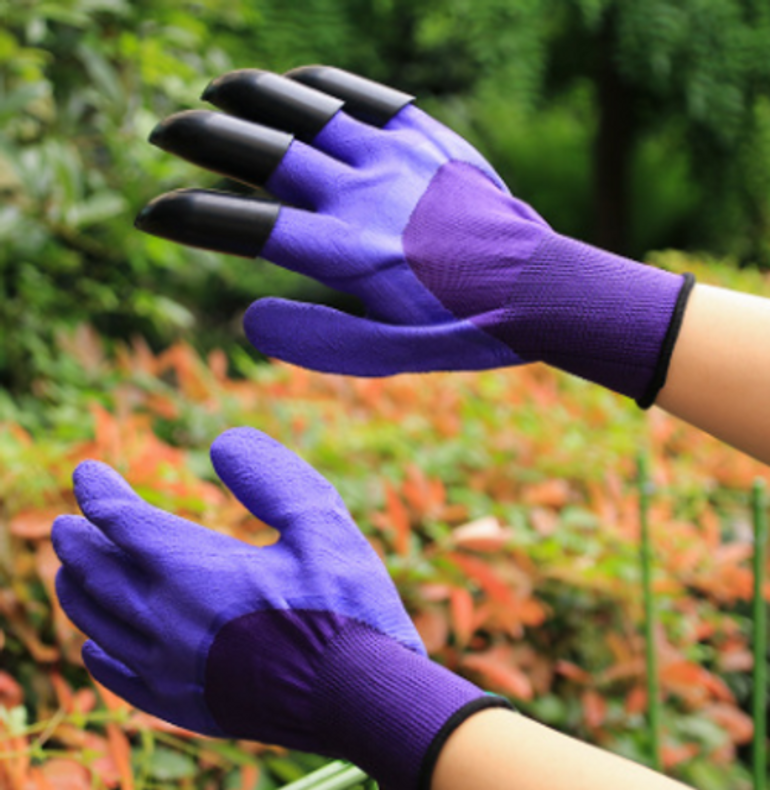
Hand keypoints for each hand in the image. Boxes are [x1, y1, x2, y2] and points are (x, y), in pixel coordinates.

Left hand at [52, 427, 508, 788]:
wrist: (365, 701)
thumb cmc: (347, 606)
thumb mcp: (322, 523)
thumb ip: (271, 478)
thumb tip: (223, 443)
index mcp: (197, 573)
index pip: (126, 523)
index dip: (101, 493)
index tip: (88, 473)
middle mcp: (169, 622)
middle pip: (98, 572)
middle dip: (79, 540)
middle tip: (68, 522)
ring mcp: (172, 670)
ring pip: (98, 623)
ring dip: (79, 589)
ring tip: (70, 571)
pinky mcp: (186, 707)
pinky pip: (119, 677)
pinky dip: (98, 651)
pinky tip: (96, 646)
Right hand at [136, 66, 692, 405]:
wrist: (539, 284)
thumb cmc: (462, 326)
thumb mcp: (391, 356)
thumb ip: (318, 342)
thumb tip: (249, 319)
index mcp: (347, 254)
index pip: (247, 226)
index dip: (190, 216)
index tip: (153, 214)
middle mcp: (361, 195)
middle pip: (263, 150)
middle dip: (201, 138)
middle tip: (162, 131)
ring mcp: (392, 158)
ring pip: (305, 111)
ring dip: (250, 97)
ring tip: (213, 92)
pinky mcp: (423, 138)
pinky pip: (361, 97)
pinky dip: (318, 87)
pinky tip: (294, 86)